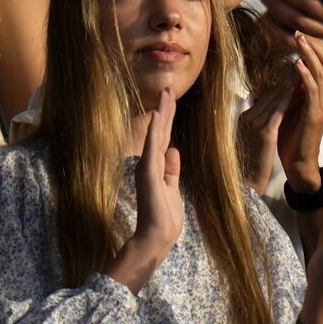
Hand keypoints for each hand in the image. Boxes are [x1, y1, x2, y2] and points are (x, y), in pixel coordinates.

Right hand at [104, 88, 183, 292]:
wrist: (157, 236)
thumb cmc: (165, 217)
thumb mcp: (173, 188)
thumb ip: (172, 169)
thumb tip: (174, 150)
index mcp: (157, 167)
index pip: (165, 137)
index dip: (168, 119)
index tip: (171, 100)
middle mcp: (150, 163)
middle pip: (161, 130)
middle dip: (166, 109)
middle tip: (168, 86)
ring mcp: (148, 166)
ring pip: (157, 133)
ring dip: (162, 112)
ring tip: (166, 92)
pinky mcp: (149, 172)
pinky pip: (153, 146)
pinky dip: (156, 129)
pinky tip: (159, 114)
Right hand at [238, 71, 296, 194]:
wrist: (246, 182)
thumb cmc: (252, 162)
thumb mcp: (256, 137)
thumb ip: (264, 121)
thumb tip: (278, 107)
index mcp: (247, 117)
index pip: (268, 95)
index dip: (283, 82)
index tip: (296, 68)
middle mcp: (249, 117)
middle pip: (271, 92)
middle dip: (287, 76)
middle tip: (302, 61)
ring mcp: (255, 124)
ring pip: (274, 97)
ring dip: (289, 81)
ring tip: (302, 68)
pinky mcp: (264, 133)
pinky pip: (278, 111)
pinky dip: (287, 97)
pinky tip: (297, 88)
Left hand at [277, 32, 322, 190]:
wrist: (299, 162)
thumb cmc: (294, 134)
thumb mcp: (296, 104)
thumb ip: (297, 87)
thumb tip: (292, 65)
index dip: (317, 44)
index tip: (300, 33)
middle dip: (314, 44)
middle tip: (299, 32)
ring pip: (322, 71)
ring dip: (309, 53)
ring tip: (298, 40)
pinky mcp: (314, 115)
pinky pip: (312, 89)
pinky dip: (304, 74)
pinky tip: (295, 64)